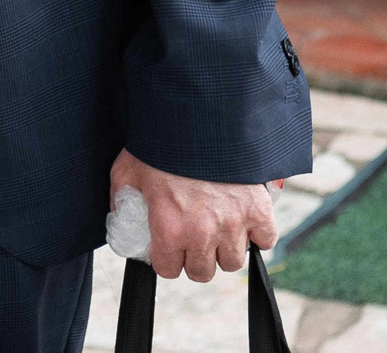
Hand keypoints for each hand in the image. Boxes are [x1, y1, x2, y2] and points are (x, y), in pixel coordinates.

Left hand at [110, 149, 278, 283]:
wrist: (199, 114)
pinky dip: (257, 234)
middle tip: (192, 237)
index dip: (165, 258)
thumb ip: (122, 198)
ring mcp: (233, 223)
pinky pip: (264, 241)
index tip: (167, 246)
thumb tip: (121, 216)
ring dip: (223, 248)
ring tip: (217, 227)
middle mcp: (201, 232)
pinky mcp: (258, 210)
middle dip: (194, 257)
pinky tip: (243, 220)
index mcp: (168, 227)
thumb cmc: (161, 141)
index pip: (168, 270)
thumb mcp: (127, 170)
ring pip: (232, 262)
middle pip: (202, 272)